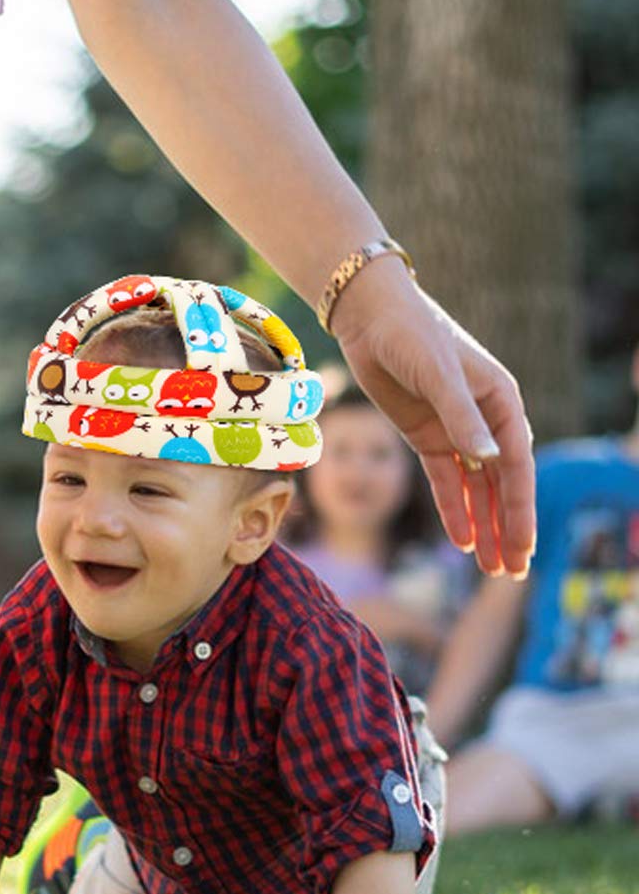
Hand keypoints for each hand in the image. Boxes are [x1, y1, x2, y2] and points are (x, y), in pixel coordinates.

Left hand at [331, 263, 535, 577]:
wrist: (372, 320)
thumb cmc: (412, 335)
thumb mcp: (438, 375)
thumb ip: (461, 418)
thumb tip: (489, 460)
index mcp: (501, 404)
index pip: (515, 467)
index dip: (518, 510)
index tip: (521, 547)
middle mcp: (484, 421)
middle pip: (501, 486)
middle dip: (507, 529)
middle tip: (512, 572)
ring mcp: (456, 431)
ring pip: (475, 489)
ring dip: (484, 527)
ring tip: (490, 568)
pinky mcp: (427, 437)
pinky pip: (445, 482)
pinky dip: (454, 510)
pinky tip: (461, 541)